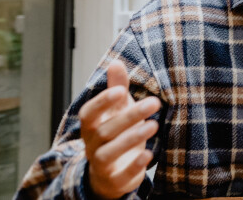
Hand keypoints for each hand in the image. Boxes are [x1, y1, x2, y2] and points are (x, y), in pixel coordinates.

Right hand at [79, 60, 160, 199]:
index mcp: (91, 126)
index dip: (102, 102)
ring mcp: (101, 164)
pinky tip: (149, 154)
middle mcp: (92, 145)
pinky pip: (120, 175)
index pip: (89, 113)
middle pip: (105, 130)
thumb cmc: (115, 134)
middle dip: (129, 116)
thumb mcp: (116, 110)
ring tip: (154, 125)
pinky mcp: (114, 180)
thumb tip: (115, 62)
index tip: (121, 91)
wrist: (109, 173)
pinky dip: (134, 165)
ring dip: (132, 138)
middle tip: (154, 103)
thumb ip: (116, 88)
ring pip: (109, 152)